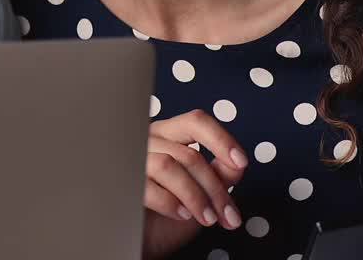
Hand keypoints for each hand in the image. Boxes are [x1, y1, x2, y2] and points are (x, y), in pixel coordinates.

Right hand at [142, 109, 247, 259]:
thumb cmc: (170, 214)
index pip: (196, 122)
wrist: (144, 240)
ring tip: (207, 218)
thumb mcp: (203, 192)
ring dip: (195, 197)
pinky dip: (170, 203)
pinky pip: (148, 186)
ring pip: (169, 166)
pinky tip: (181, 214)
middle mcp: (150, 142)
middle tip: (228, 216)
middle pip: (189, 154)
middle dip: (214, 189)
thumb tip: (235, 163)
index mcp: (169, 136)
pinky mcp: (122, 181)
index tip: (240, 162)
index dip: (220, 139)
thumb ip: (220, 174)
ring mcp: (133, 160)